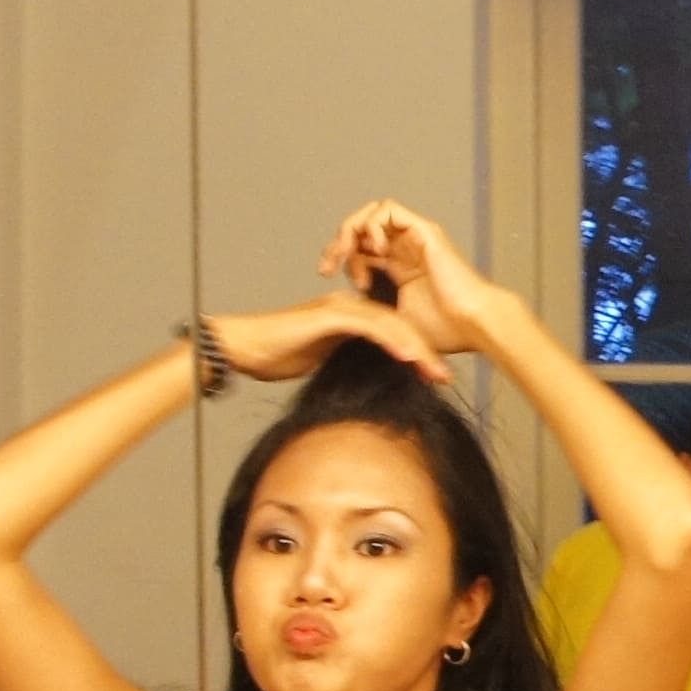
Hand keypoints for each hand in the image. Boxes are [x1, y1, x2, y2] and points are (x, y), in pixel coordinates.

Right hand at [203, 292, 446, 385]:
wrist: (245, 347)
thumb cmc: (275, 356)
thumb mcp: (321, 362)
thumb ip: (345, 362)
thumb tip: (369, 382)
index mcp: (348, 319)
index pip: (393, 334)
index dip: (417, 355)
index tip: (435, 379)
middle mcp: (348, 308)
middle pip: (398, 326)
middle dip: (425, 353)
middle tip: (445, 378)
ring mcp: (340, 308)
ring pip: (390, 324)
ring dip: (416, 348)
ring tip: (436, 371)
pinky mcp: (330, 314)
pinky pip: (370, 325)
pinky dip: (392, 340)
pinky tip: (409, 357)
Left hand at [322, 200, 518, 356]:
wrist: (474, 324)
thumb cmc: (447, 329)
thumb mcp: (395, 321)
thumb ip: (373, 310)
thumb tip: (349, 314)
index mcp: (400, 266)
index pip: (360, 246)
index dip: (338, 256)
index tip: (326, 276)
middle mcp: (407, 247)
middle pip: (361, 226)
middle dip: (338, 241)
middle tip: (327, 264)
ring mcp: (416, 237)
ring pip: (372, 212)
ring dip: (352, 230)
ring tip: (348, 255)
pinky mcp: (424, 230)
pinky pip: (389, 210)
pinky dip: (373, 226)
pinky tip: (375, 252)